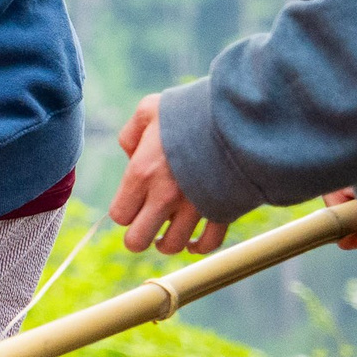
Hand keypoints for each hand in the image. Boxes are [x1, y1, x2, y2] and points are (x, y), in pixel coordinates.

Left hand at [110, 94, 226, 254]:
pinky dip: (200, 247)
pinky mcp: (223, 210)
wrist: (237, 117)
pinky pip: (210, 243)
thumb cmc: (189, 110)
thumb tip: (130, 154)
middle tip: (145, 226)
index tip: (132, 203)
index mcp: (142, 173)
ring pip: (173, 246)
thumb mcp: (148, 110)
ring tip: (167, 232)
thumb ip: (131, 134)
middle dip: (138, 237)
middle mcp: (165, 196)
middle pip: (138, 241)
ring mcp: (195, 207)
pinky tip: (194, 241)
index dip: (124, 212)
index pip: (120, 215)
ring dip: (168, 242)